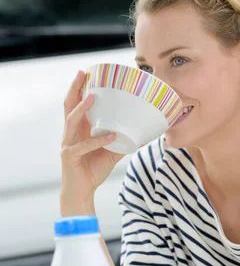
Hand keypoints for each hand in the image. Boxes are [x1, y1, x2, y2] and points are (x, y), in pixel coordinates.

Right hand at [60, 70, 125, 214]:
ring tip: (92, 96)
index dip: (79, 88)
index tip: (87, 73)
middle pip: (69, 105)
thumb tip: (145, 134)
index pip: (76, 104)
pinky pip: (84, 146)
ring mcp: (68, 144)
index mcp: (79, 129)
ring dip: (82, 108)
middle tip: (82, 73)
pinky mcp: (70, 157)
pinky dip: (97, 141)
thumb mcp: (112, 152)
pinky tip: (110, 136)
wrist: (82, 192)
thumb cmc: (94, 169)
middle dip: (74, 88)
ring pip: (72, 121)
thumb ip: (124, 141)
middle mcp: (71, 133)